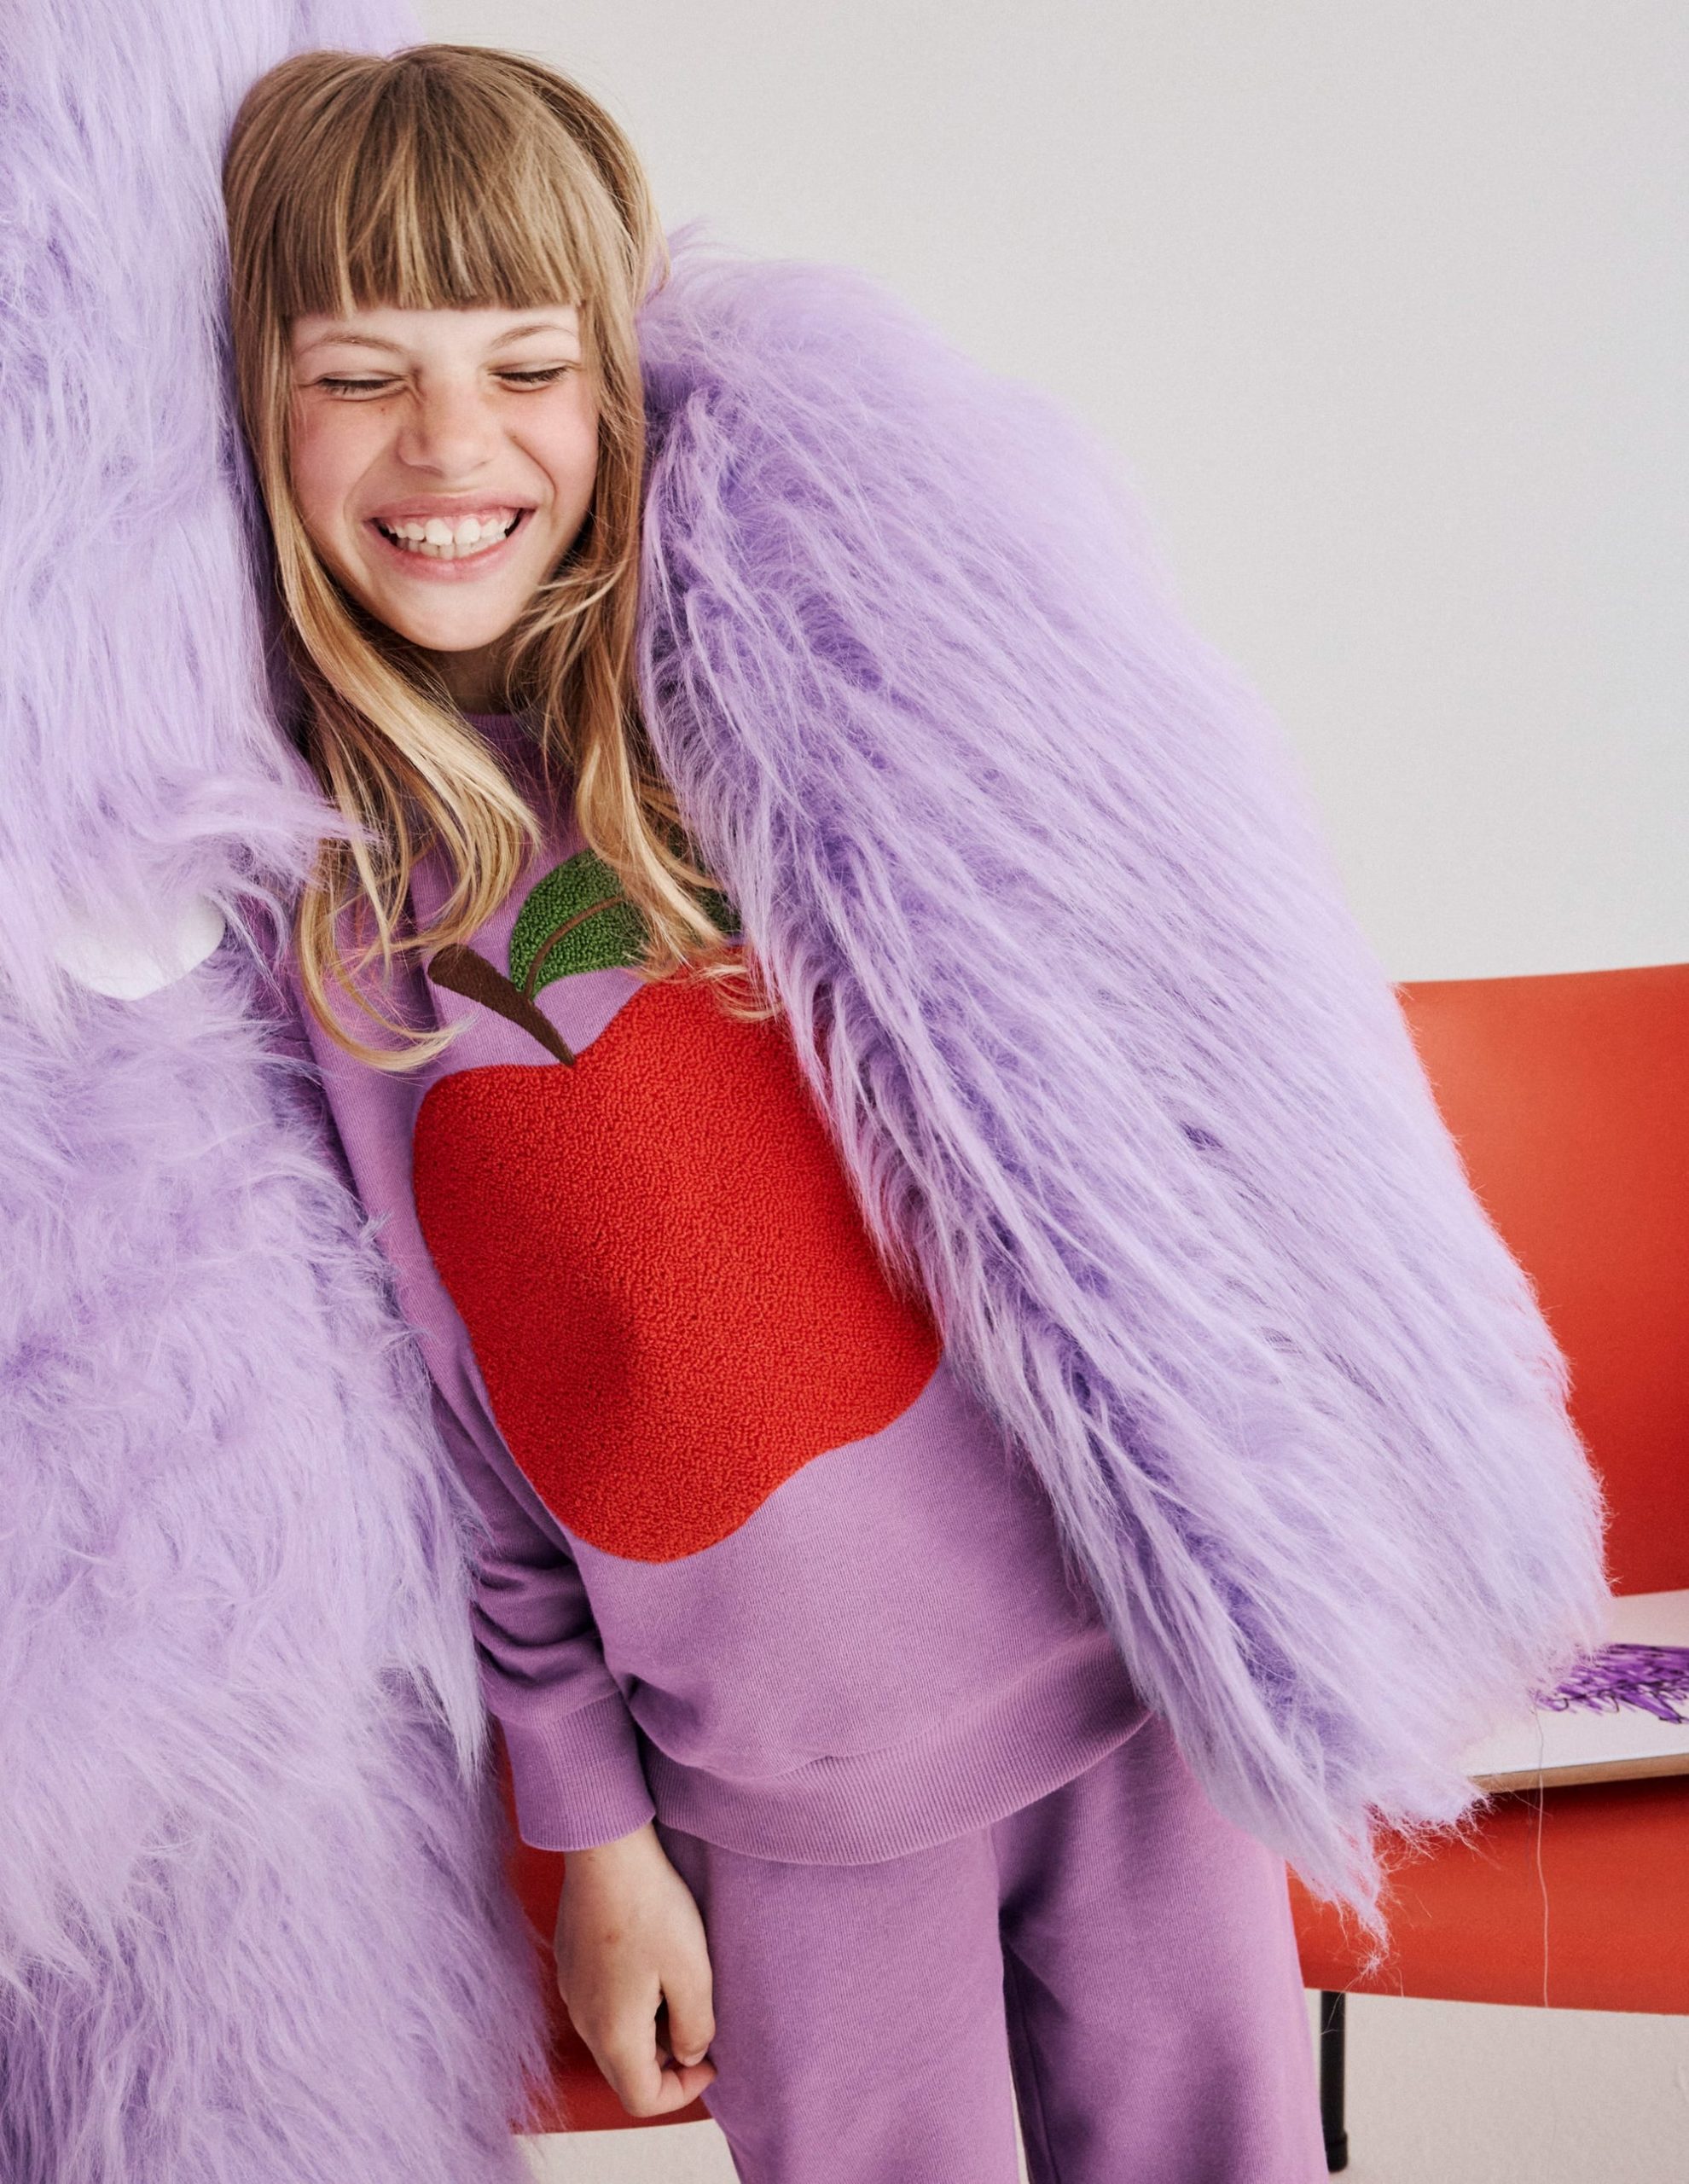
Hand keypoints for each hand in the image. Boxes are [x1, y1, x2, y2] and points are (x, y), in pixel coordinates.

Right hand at [553, 1820, 717, 2118]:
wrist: (606, 1850)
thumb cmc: (650, 1906)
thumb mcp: (692, 1972)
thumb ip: (696, 2027)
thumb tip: (689, 2054)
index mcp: (613, 2035)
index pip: (642, 2100)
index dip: (683, 2092)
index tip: (712, 2059)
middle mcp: (583, 2021)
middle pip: (625, 2072)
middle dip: (667, 2061)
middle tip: (699, 2021)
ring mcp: (572, 1990)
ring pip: (613, 2037)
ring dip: (649, 2029)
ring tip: (680, 1984)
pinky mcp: (571, 1962)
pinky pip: (601, 2004)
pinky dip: (630, 2003)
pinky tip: (652, 1960)